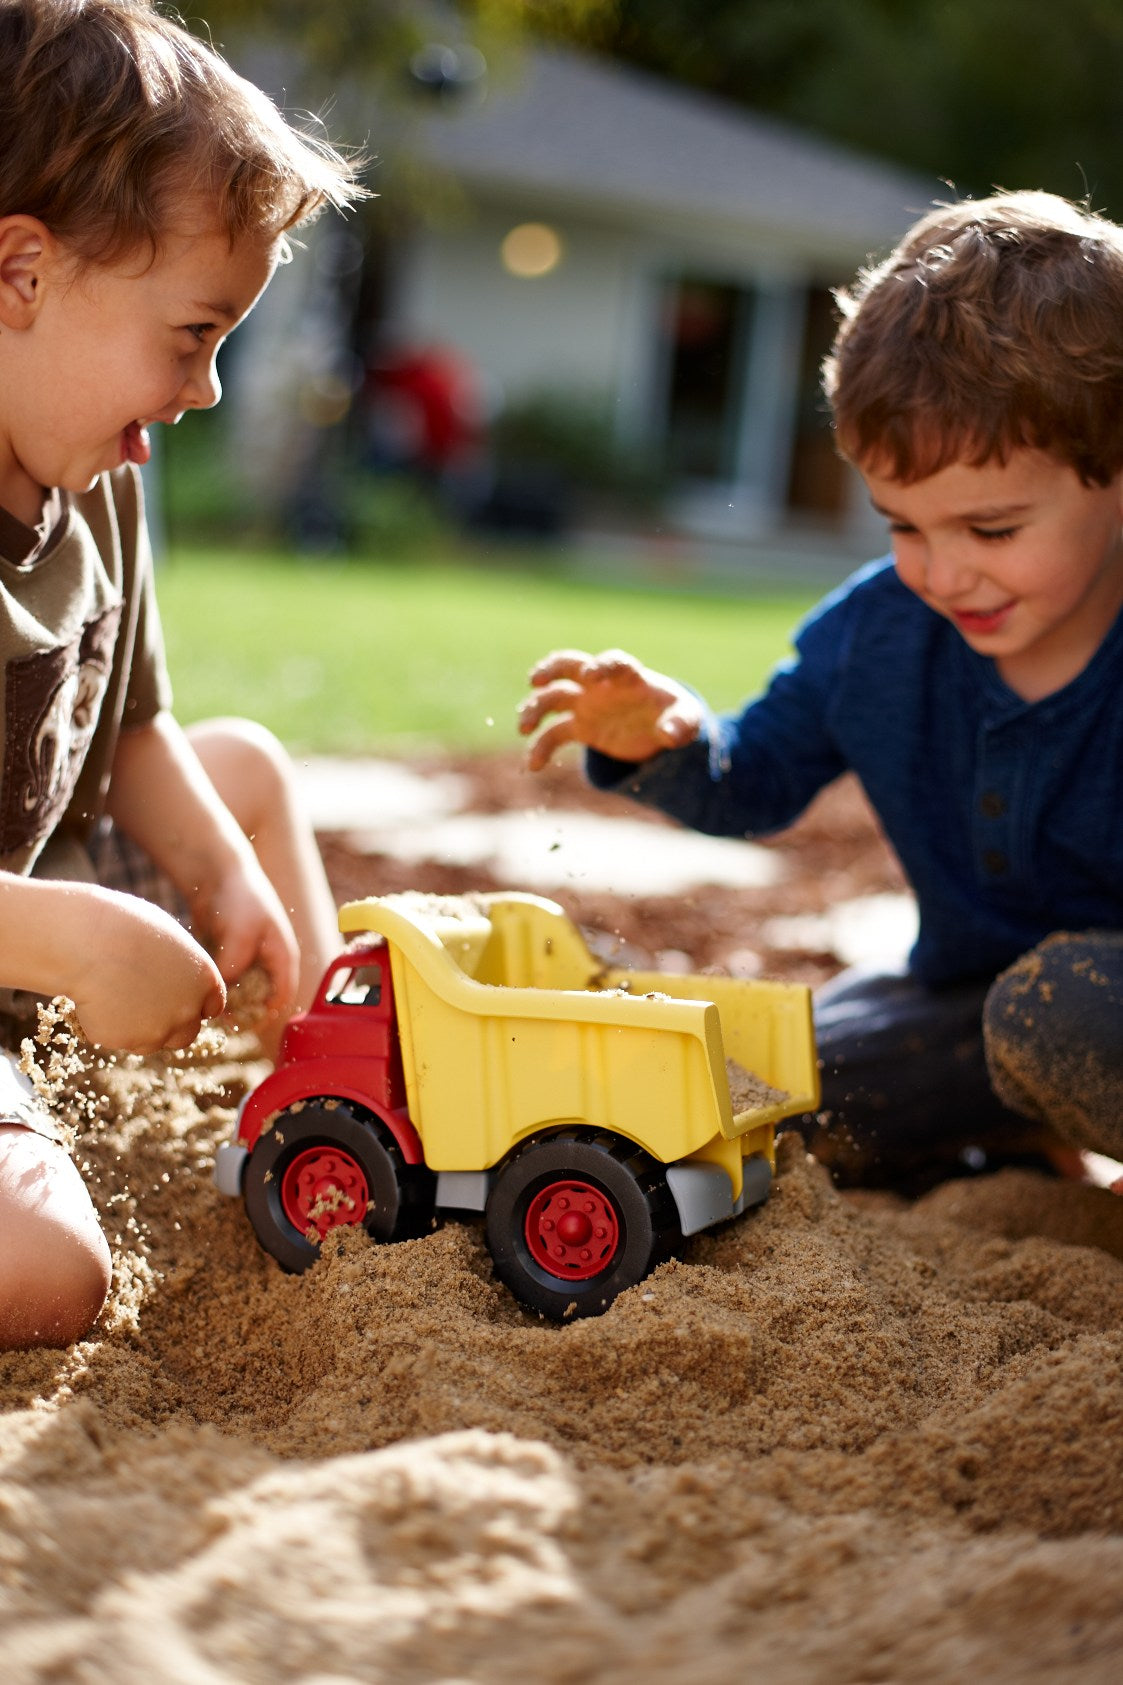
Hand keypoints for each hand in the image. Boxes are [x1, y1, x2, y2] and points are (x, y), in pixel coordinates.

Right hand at [72, 891, 225, 1052]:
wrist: (89, 941)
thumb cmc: (124, 926)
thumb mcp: (167, 938)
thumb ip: (179, 965)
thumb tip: (173, 976)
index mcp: (205, 982)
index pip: (211, 1007)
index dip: (191, 1004)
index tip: (174, 998)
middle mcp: (188, 1012)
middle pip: (185, 1034)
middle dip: (168, 1025)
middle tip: (142, 1006)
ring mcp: (157, 1031)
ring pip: (149, 1041)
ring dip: (137, 1028)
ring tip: (113, 994)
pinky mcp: (125, 1040)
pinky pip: (117, 1038)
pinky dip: (107, 1025)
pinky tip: (96, 999)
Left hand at [187, 851, 299, 1019]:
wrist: (217, 872)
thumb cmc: (238, 898)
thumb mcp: (240, 935)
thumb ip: (234, 967)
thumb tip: (221, 994)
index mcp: (282, 956)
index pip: (281, 997)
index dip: (265, 1014)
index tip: (241, 1025)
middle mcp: (267, 961)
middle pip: (260, 998)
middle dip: (243, 1012)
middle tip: (219, 1021)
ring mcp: (248, 958)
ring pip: (240, 992)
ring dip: (228, 1001)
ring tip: (207, 1008)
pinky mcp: (228, 956)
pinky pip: (225, 980)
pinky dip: (217, 987)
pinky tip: (200, 992)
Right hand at [518, 648, 703, 770]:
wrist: (664, 728)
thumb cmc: (675, 714)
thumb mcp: (686, 719)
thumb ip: (679, 725)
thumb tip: (669, 736)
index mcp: (630, 677)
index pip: (614, 663)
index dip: (603, 666)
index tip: (592, 675)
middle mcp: (603, 686)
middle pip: (570, 666)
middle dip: (551, 669)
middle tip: (535, 680)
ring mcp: (588, 705)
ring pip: (554, 698)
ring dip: (535, 709)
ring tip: (524, 728)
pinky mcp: (581, 727)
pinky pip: (555, 734)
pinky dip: (541, 748)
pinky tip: (534, 767)